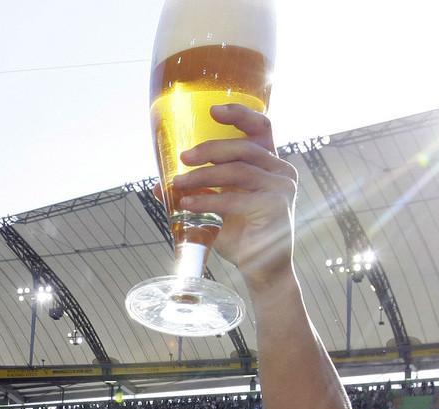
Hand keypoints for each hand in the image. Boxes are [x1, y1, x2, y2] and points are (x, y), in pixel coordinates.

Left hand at [169, 105, 297, 293]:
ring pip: (237, 172)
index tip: (212, 110)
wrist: (262, 268)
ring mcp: (281, 188)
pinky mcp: (275, 207)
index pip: (261, 127)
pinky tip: (188, 204)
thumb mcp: (216, 206)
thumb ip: (196, 190)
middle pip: (243, 148)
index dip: (238, 113)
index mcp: (270, 163)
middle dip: (210, 150)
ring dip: (202, 177)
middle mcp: (280, 170)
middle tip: (184, 158)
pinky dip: (207, 200)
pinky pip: (235, 199)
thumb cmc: (242, 234)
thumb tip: (157, 186)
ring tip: (178, 185)